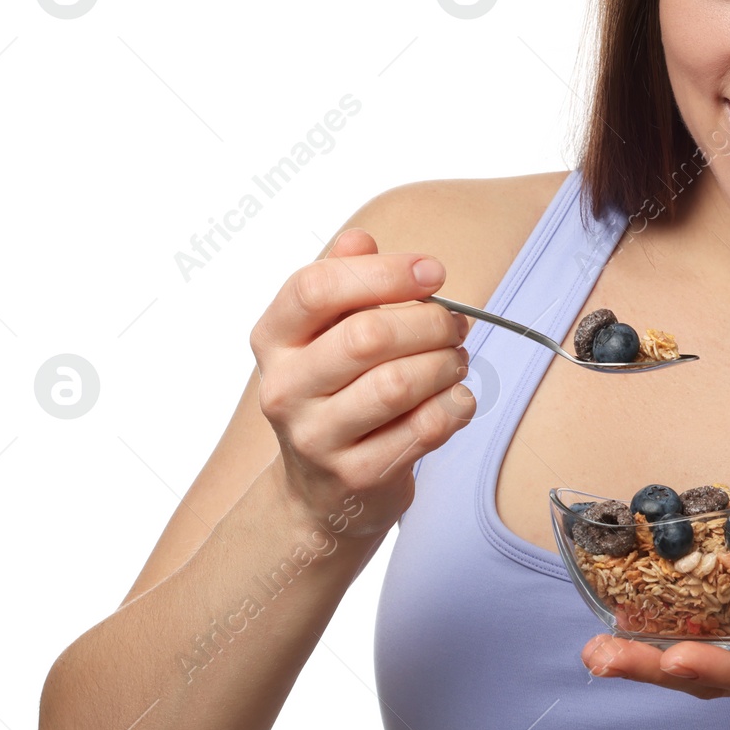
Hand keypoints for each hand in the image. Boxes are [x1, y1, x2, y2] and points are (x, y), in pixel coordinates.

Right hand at [251, 227, 476, 540]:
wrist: (323, 489)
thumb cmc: (336, 391)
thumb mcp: (327, 332)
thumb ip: (344, 280)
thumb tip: (361, 239)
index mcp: (274, 339)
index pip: (315, 288)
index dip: (384, 272)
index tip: (433, 272)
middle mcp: (284, 389)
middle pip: (367, 336)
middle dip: (429, 322)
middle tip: (455, 324)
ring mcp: (316, 438)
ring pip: (399, 384)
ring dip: (446, 364)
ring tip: (456, 360)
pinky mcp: (356, 476)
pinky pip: (424, 428)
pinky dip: (455, 405)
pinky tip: (456, 398)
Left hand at [579, 467, 729, 707]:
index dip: (721, 668)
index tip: (678, 657)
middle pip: (712, 678)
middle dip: (655, 671)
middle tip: (602, 657)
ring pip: (696, 670)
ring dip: (644, 664)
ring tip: (594, 651)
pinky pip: (698, 647)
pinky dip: (655, 644)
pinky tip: (614, 626)